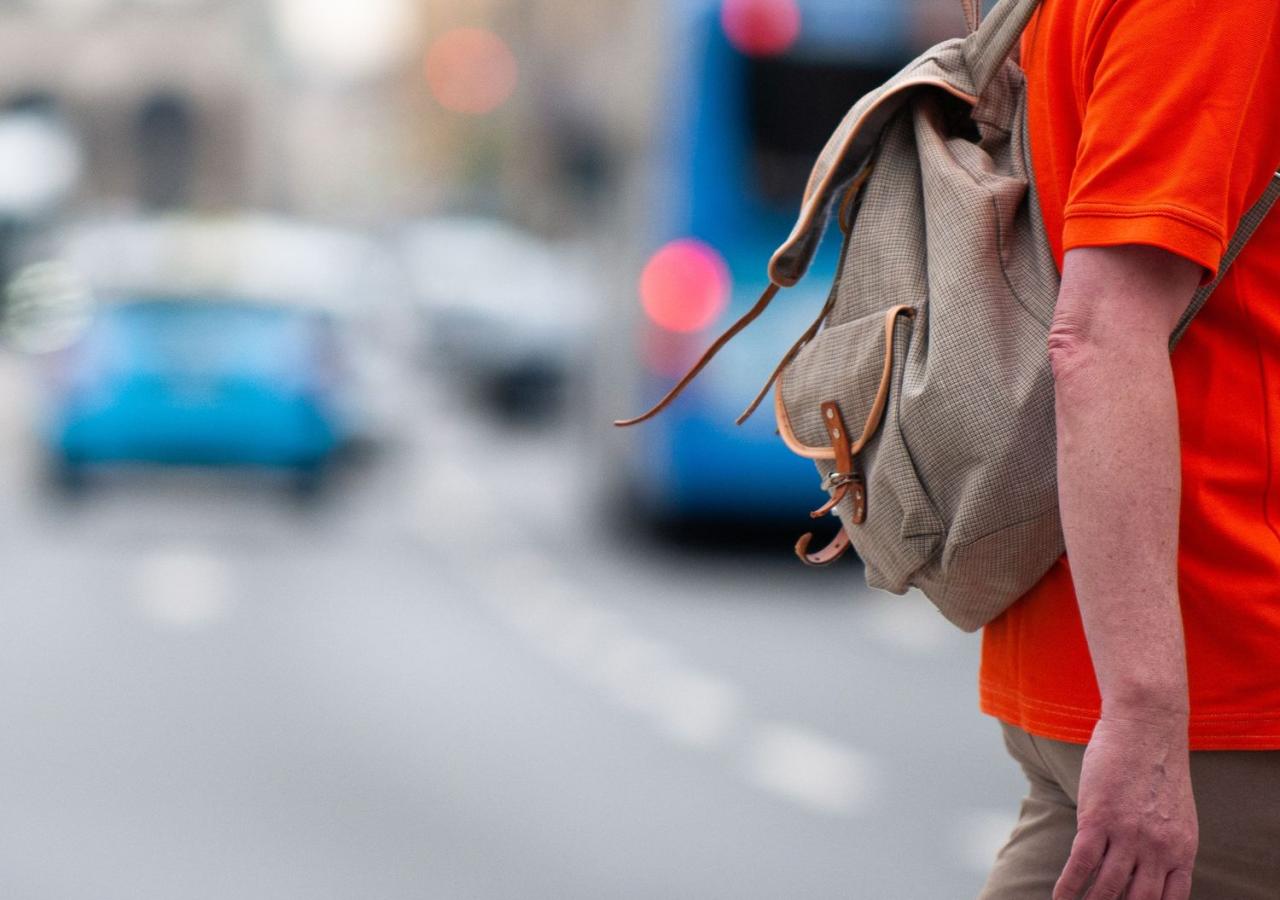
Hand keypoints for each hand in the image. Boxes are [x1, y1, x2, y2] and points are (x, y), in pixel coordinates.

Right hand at [1054, 713, 1197, 899]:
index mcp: (1181, 849)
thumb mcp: (1173, 811)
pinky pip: (1081, 865)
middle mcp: (1158, 849)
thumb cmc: (1155, 761)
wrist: (1145, 724)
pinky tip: (1059, 899)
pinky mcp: (1097, 820)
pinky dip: (1068, 887)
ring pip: (1107, 888)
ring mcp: (1128, 836)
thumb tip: (1142, 867)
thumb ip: (1164, 842)